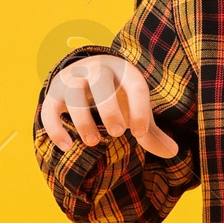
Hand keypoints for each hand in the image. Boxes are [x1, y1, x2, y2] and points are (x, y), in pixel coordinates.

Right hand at [40, 54, 177, 157]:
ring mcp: (73, 79)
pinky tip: (67, 146)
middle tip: (117, 133)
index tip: (139, 134)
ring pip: (73, 94)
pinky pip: (50, 108)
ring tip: (93, 142)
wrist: (86, 72)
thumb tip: (173, 152)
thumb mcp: (135, 108)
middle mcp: (98, 70)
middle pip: (101, 83)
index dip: (140, 110)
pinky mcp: (54, 93)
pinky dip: (55, 128)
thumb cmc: (118, 96)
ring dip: (83, 120)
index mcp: (124, 73)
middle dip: (109, 109)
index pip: (135, 87)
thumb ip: (150, 131)